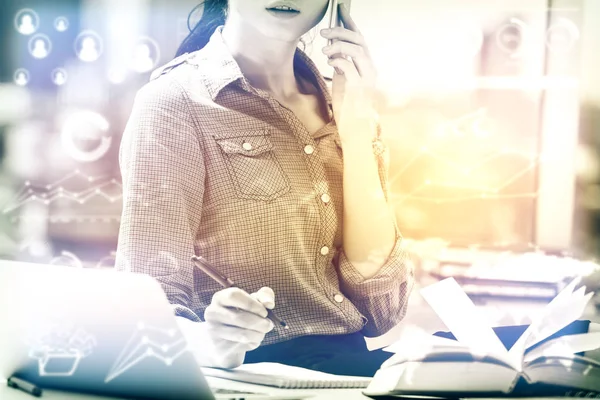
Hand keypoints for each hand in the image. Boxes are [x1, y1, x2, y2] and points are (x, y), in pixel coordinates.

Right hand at [203, 287, 274, 367]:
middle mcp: (212, 313)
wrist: (226, 340)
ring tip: (262, 332)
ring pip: (242, 334)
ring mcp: (213, 331)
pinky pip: (242, 346)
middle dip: (260, 322)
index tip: (264, 312)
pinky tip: (252, 340)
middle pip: (240, 317)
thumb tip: (269, 303)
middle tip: (269, 325)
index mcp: (220, 298)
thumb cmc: (242, 314)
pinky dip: (253, 343)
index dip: (252, 304)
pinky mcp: (218, 347)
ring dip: (259, 334)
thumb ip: (264, 295)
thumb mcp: (254, 301)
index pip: (233, 295)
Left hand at [321, 4, 378, 142]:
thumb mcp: (343, 79)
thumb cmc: (348, 104)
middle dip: (341, 32)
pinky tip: (330, 63)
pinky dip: (339, 62)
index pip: (360, 39)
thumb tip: (332, 46)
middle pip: (359, 41)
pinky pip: (350, 69)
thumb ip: (342, 63)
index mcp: (367, 65)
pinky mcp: (359, 90)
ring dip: (339, 46)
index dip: (350, 24)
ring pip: (358, 52)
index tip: (340, 10)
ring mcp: (367, 80)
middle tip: (324, 31)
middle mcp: (370, 70)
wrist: (354, 128)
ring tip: (324, 50)